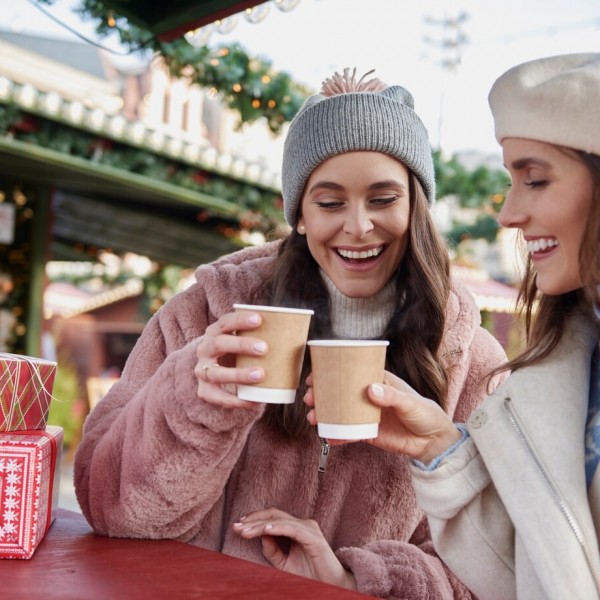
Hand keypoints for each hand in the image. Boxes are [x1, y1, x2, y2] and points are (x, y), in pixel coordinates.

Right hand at [194, 310, 267, 407]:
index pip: (225, 322)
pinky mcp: (204, 391)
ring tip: (260, 374)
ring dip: (239, 374)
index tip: (259, 319)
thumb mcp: (241, 341)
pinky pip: (218, 397)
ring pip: (217, 373)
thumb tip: (300, 331)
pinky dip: (236, 400)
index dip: (240, 320)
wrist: (213, 372)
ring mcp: (202, 371)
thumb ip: (261, 336)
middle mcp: (204, 349)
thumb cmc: (237, 353)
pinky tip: (254, 400)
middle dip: (241, 345)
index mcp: (215, 332)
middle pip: (219, 344)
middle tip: (265, 348)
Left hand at [233, 508, 356, 589]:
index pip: (272, 518)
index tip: (238, 526)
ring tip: (245, 531)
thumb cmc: (310, 575)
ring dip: (260, 525)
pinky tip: (265, 530)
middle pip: (274, 515)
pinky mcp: (314, 537)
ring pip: (280, 521)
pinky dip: (278, 528)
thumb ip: (273, 550)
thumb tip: (260, 537)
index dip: (255, 520)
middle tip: (236, 526)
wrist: (332, 588)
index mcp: (296, 528)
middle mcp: (303, 524)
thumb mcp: (284, 564)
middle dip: (253, 520)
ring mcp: (309, 529)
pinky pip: (293, 529)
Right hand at [304, 371, 460, 463]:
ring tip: (313, 418)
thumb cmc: (426, 414)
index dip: (332, 372)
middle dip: (321, 395)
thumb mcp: (410, 403)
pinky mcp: (368, 433)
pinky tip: (327, 436)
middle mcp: (369, 397)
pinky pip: (348, 433)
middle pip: (340, 392)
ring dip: (324, 414)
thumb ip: (391, 397)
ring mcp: (366, 415)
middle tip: (310, 398)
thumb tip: (370, 390)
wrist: (434, 442)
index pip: (352, 373)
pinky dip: (337, 435)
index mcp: (378, 382)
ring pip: (340, 412)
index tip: (316, 375)